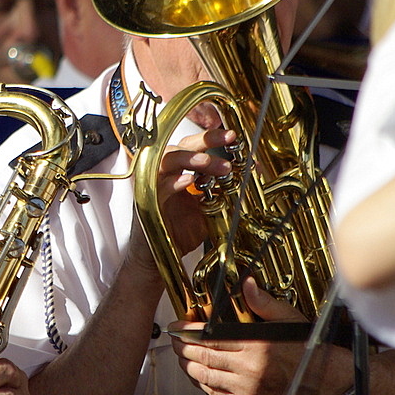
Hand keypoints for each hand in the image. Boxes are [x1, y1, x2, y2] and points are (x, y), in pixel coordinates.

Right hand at [157, 127, 234, 256]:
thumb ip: (221, 191)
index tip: (231, 136)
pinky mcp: (147, 204)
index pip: (190, 147)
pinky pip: (157, 188)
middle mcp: (162, 176)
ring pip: (165, 162)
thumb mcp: (206, 209)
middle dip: (203, 141)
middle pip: (177, 147)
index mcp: (175, 173)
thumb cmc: (178, 232)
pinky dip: (173, 183)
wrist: (158, 259)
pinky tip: (188, 180)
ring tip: (210, 163)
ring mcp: (152, 188)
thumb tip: (248, 174)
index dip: (209, 138)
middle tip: (227, 140)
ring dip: (189, 159)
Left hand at [169, 278, 344, 394]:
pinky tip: (199, 374)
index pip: (209, 337)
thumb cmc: (306, 347)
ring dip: (188, 366)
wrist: (327, 380)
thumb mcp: (286, 319)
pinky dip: (203, 384)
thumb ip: (262, 302)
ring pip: (205, 377)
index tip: (176, 327)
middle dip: (182, 348)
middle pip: (202, 358)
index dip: (187, 332)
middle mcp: (249, 369)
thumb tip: (246, 284)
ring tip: (182, 357)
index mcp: (256, 345)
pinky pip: (216, 394)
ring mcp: (248, 389)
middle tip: (174, 341)